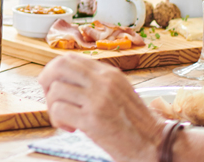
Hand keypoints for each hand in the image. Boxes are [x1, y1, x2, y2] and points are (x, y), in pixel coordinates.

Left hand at [39, 55, 163, 161]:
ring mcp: (98, 100)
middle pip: (59, 66)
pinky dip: (57, 120)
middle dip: (46, 81)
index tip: (55, 86)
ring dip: (53, 107)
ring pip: (55, 90)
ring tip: (67, 120)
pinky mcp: (93, 120)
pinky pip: (58, 110)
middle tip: (51, 99)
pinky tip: (70, 128)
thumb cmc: (136, 124)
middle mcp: (103, 82)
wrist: (158, 145)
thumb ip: (95, 83)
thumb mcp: (119, 93)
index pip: (70, 58)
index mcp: (109, 73)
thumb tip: (63, 80)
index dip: (55, 71)